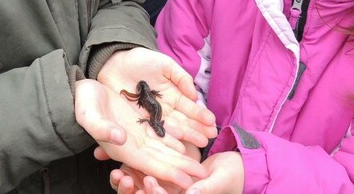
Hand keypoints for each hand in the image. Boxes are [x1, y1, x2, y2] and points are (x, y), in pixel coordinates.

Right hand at [75, 78, 205, 188]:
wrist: (81, 94)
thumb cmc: (83, 105)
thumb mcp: (89, 115)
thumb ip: (102, 129)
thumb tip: (121, 138)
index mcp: (121, 148)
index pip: (149, 164)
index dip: (169, 172)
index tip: (187, 180)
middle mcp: (132, 145)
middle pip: (161, 160)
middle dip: (182, 168)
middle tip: (202, 174)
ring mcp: (136, 135)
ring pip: (163, 149)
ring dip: (182, 157)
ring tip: (199, 163)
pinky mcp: (139, 124)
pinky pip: (159, 135)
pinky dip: (173, 140)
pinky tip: (187, 143)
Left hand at [98, 48, 216, 146]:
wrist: (114, 62)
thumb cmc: (141, 60)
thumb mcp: (165, 64)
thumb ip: (181, 77)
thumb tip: (195, 95)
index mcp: (172, 94)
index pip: (189, 107)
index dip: (200, 115)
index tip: (212, 123)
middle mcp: (164, 108)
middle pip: (183, 121)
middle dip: (197, 129)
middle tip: (210, 138)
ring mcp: (152, 116)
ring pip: (171, 128)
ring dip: (185, 136)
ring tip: (198, 144)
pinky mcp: (138, 121)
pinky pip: (152, 131)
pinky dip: (164, 138)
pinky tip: (175, 145)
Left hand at [108, 151, 244, 193]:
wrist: (236, 165)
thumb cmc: (233, 176)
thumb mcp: (219, 181)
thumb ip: (204, 189)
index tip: (147, 182)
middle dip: (134, 191)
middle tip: (122, 177)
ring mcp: (169, 186)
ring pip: (144, 188)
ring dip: (130, 183)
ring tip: (117, 172)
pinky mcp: (166, 173)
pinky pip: (149, 173)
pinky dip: (136, 170)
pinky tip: (124, 163)